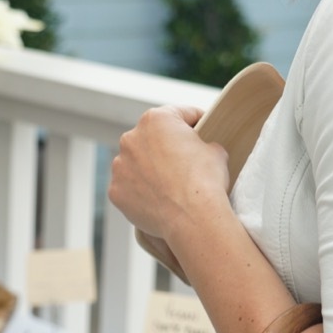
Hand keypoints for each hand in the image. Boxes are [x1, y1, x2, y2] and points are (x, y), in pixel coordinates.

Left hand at [107, 106, 230, 239]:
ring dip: (149, 169)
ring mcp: (120, 166)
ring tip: (169, 185)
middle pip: (152, 138)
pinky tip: (157, 200)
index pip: (178, 115)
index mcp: (156, 120)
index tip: (200, 130)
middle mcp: (131, 138)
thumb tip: (200, 150)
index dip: (194, 122)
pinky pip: (129, 187)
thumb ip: (203, 143)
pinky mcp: (116, 191)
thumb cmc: (205, 181)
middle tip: (183, 162)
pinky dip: (141, 191)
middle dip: (166, 146)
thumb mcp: (216, 151)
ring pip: (136, 163)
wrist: (193, 218)